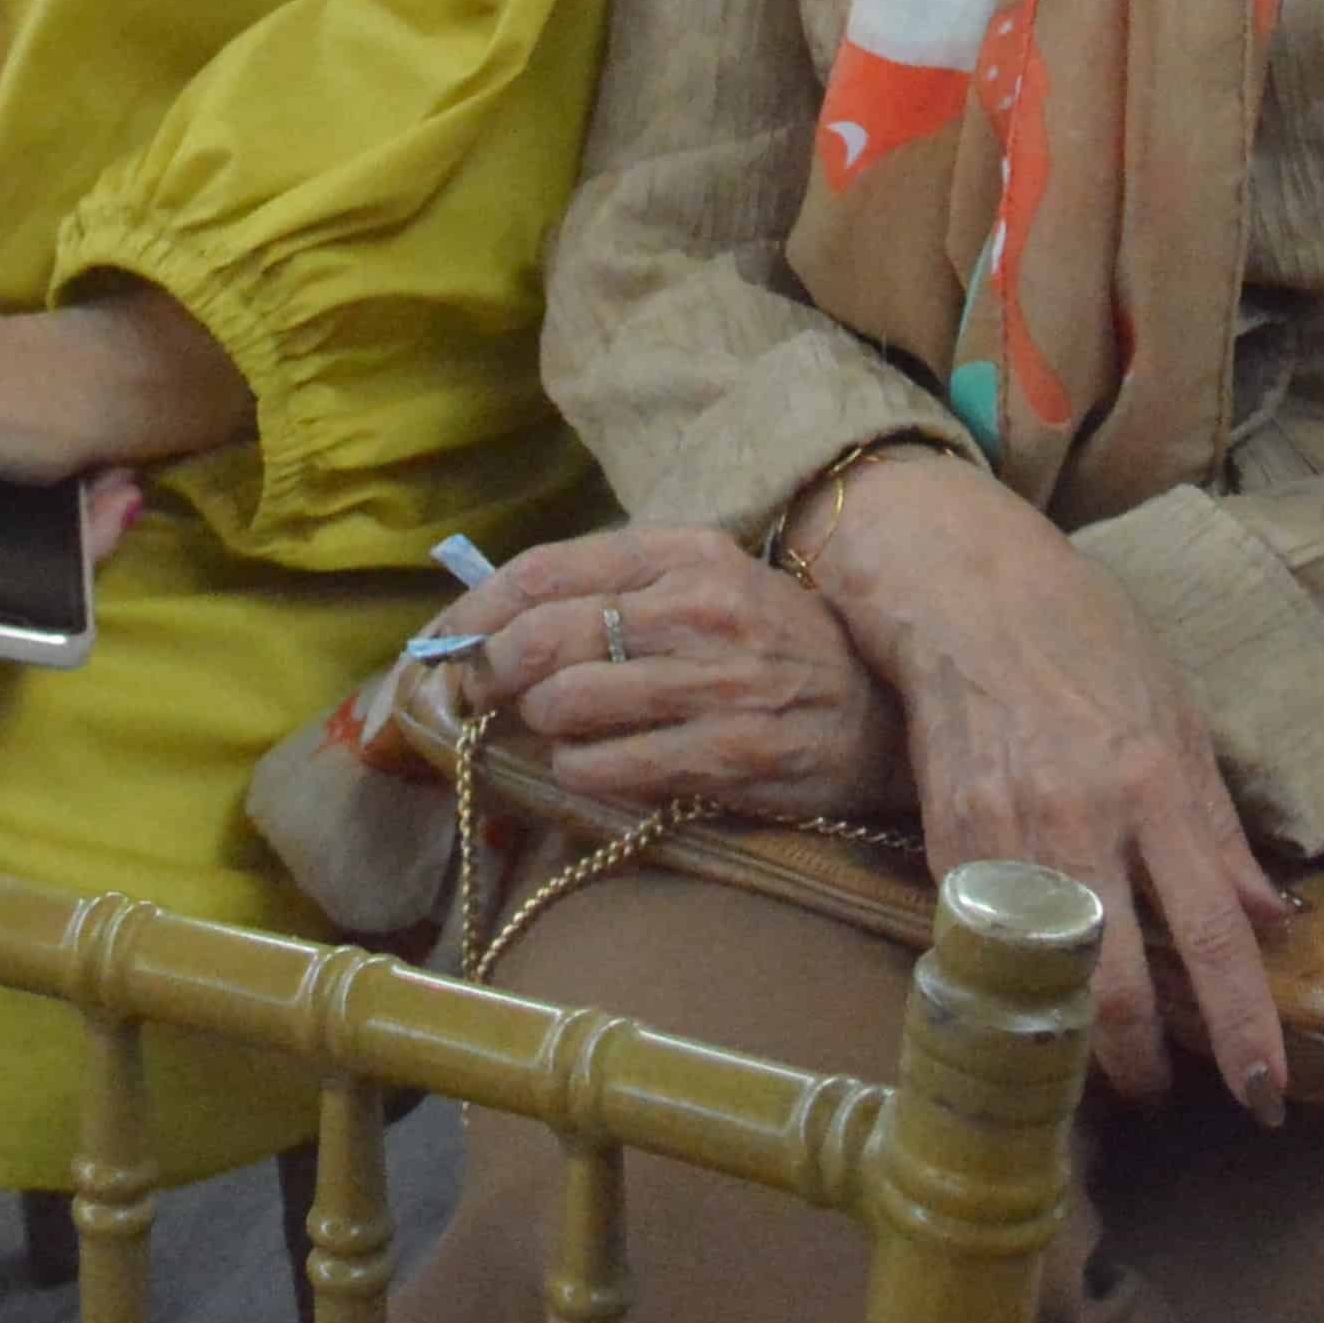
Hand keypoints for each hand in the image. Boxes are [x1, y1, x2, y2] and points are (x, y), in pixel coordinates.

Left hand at [451, 524, 909, 824]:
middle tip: (481, 694)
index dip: (477, 608)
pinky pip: (610, 767)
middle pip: (543, 637)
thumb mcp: (703, 581)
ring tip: (555, 727)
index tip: (445, 637)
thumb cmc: (769, 640)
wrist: (878, 708)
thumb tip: (499, 613)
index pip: (546, 569)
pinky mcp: (727, 754)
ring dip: (541, 723)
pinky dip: (579, 770)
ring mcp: (714, 684)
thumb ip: (615, 587)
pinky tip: (589, 764)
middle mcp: (696, 608)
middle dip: (491, 671)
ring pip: (567, 703)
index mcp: (683, 552)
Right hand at [808, 455, 1296, 1117]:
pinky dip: (1012, 986)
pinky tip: (1029, 1004)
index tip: (1266, 1096)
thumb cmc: (1084, 637)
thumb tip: (1272, 918)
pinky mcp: (945, 836)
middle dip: (1147, 1066)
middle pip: (1124, 982)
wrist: (962, 586)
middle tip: (1168, 1101)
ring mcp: (1008, 832)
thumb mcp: (1175, 713)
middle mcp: (1087, 819)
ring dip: (1077, 1044)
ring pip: (1048, 977)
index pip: (1216, 933)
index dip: (1245, 1025)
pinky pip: (985, 939)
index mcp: (1158, 786)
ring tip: (1102, 1072)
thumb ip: (1218, 824)